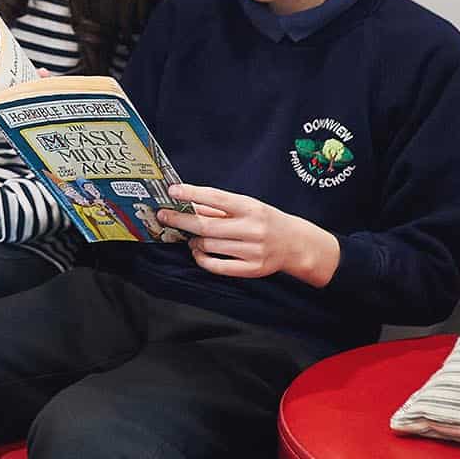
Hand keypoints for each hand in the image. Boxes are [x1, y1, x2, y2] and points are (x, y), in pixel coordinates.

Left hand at [158, 184, 339, 286]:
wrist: (296, 244)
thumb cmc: (265, 221)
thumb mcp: (247, 207)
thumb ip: (219, 208)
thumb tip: (188, 204)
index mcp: (251, 208)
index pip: (216, 198)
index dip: (192, 193)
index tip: (172, 190)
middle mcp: (253, 229)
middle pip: (207, 225)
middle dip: (180, 220)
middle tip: (163, 216)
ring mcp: (253, 251)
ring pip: (209, 246)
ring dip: (193, 241)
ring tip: (190, 237)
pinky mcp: (252, 270)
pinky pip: (217, 266)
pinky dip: (202, 259)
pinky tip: (198, 252)